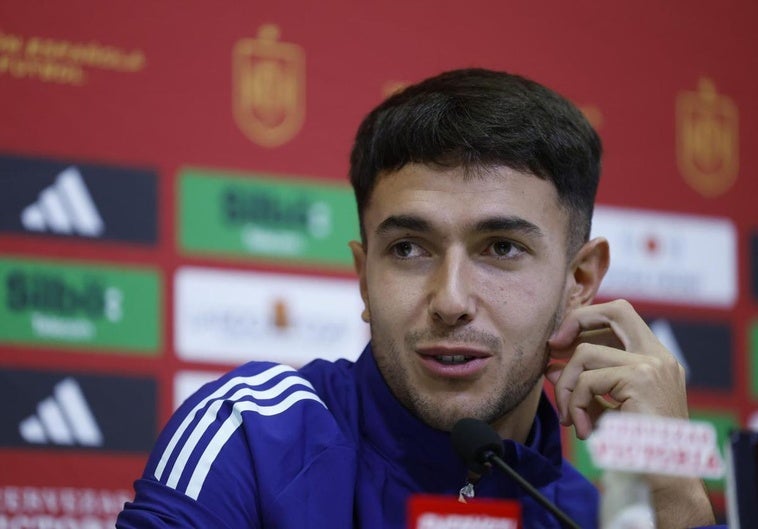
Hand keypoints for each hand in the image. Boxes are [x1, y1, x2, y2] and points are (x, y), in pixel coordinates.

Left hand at [544, 299, 687, 439]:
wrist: (663, 481)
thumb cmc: (636, 450)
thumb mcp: (608, 409)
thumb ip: (586, 384)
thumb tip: (551, 367)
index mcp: (656, 360)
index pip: (620, 315)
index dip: (586, 320)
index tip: (560, 344)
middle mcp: (659, 356)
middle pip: (615, 309)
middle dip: (576, 322)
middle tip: (552, 351)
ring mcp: (652, 365)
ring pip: (586, 353)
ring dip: (567, 386)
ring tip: (571, 417)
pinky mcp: (640, 378)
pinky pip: (587, 380)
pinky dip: (575, 403)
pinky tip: (584, 428)